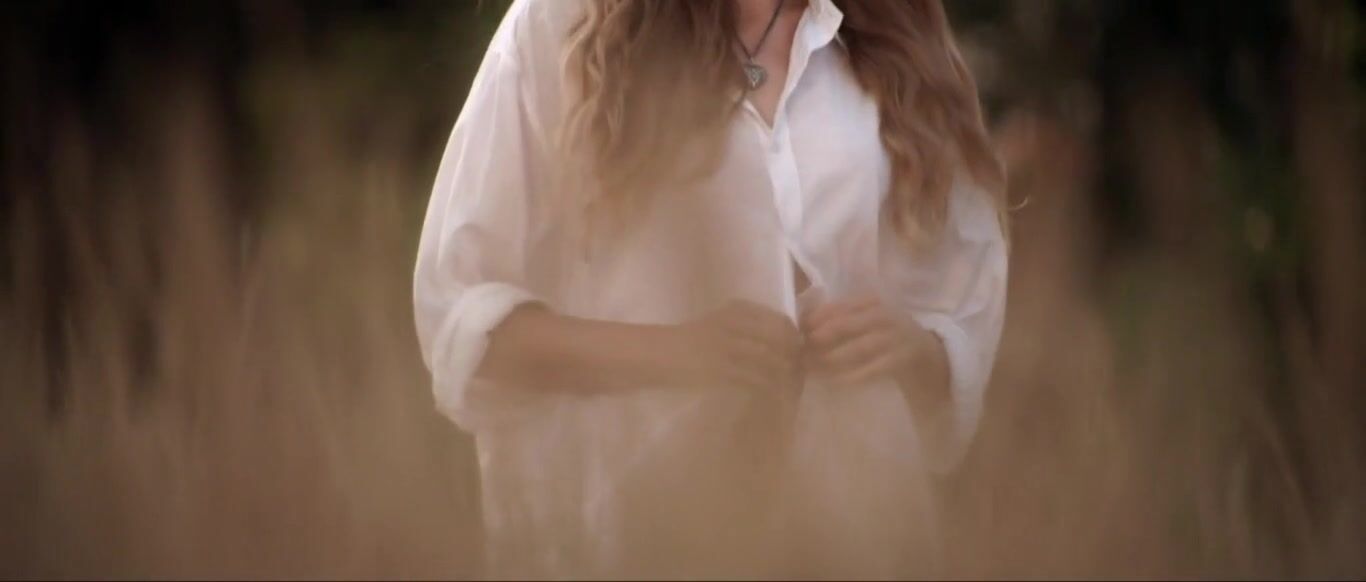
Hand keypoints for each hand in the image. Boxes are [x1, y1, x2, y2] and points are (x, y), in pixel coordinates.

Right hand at [662, 300, 803, 393]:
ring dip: (786, 379)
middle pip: (783, 341)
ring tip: (791, 393)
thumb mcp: (719, 325)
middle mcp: (736, 322)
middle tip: (800, 378)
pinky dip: (769, 392)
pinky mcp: (721, 369)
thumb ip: (746, 330)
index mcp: (738, 309)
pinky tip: (774, 401)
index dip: (796, 340)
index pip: (783, 321)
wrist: (654, 354)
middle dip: (796, 361)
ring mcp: (729, 345)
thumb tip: (783, 345)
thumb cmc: (687, 342)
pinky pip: (756, 381)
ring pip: (773, 361)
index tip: (800, 357)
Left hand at [801, 295, 931, 387]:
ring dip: (835, 358)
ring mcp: (898, 336)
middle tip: (802, 348)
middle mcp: (886, 315)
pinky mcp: (905, 358)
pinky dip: (855, 375)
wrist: (928, 356)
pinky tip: (836, 383)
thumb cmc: (885, 340)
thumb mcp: (866, 324)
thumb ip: (840, 321)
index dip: (818, 316)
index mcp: (873, 302)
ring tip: (813, 368)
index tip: (798, 329)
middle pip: (850, 323)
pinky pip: (876, 367)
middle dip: (823, 335)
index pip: (841, 305)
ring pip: (861, 346)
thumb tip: (801, 327)